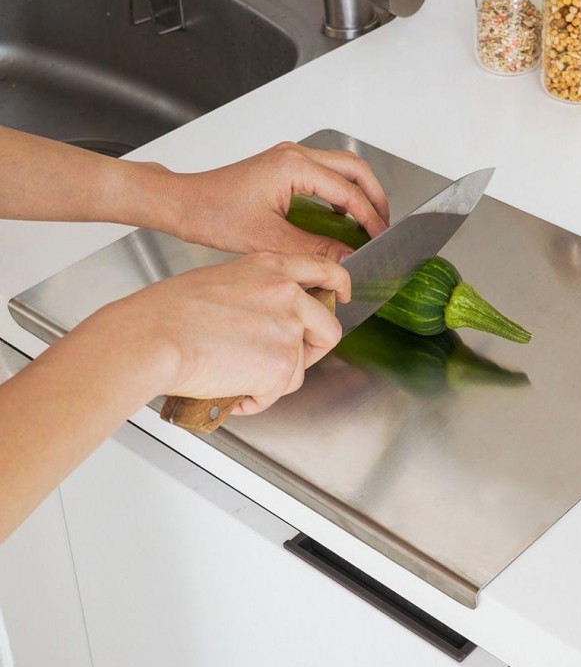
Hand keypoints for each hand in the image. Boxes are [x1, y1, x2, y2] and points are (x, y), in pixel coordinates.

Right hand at [91, 251, 349, 414]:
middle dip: (312, 351)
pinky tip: (229, 389)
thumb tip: (262, 320)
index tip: (341, 296)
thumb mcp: (221, 281)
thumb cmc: (167, 312)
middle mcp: (288, 294)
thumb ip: (256, 294)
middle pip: (330, 328)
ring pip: (298, 369)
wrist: (153, 337)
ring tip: (233, 375)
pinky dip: (256, 398)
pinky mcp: (282, 365)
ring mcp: (289, 330)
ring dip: (271, 379)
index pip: (325, 269)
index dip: (339, 287)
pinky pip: (277, 392)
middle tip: (283, 362)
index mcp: (272, 267)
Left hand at [164, 142, 389, 260]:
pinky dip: (340, 191)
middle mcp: (295, 155)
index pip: (348, 191)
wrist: (185, 204)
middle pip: (354, 167)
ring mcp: (289, 157)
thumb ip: (315, 248)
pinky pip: (324, 172)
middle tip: (384, 225)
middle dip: (374, 196)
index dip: (369, 217)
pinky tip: (342, 215)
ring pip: (341, 167)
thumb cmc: (214, 214)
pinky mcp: (283, 166)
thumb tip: (347, 257)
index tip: (380, 238)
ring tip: (369, 220)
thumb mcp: (270, 240)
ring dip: (359, 191)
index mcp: (294, 167)